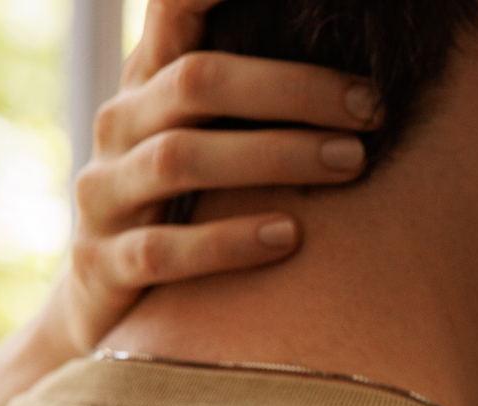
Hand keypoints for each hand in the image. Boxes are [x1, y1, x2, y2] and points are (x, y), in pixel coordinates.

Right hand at [65, 0, 379, 351]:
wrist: (107, 305)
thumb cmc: (186, 212)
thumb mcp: (208, 143)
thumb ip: (252, 102)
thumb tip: (360, 81)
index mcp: (147, 88)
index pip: (174, 11)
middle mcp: (118, 128)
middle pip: (199, 84)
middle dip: (293, 91)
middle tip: (371, 112)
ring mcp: (106, 196)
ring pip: (183, 160)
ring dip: (276, 157)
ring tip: (351, 163)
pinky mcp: (106, 264)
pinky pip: (165, 249)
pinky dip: (229, 242)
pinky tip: (289, 236)